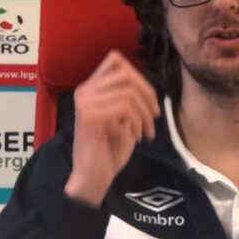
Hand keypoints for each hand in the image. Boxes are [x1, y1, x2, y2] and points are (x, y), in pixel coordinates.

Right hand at [64, 50, 159, 206]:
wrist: (92, 178)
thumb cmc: (108, 151)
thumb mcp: (123, 119)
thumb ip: (128, 99)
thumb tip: (146, 88)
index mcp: (91, 88)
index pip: (116, 60)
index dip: (140, 77)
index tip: (150, 101)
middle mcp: (84, 90)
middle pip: (126, 74)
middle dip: (148, 94)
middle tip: (154, 117)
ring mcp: (85, 102)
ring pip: (128, 92)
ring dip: (145, 114)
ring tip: (146, 132)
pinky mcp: (90, 116)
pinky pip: (125, 108)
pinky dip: (137, 122)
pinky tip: (136, 138)